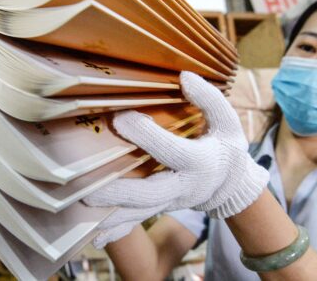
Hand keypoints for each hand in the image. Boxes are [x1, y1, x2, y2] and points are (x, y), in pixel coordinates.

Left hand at [83, 71, 268, 247]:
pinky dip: (117, 231)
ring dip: (111, 215)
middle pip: (150, 193)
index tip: (120, 118)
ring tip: (84, 211)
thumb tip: (184, 76)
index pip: (170, 150)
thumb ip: (209, 99)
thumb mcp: (228, 122)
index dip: (146, 135)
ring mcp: (170, 202)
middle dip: (120, 191)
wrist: (232, 187)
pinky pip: (137, 221)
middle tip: (90, 188)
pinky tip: (95, 239)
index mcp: (200, 162)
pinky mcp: (160, 209)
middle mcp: (183, 187)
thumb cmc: (226, 147)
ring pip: (139, 212)